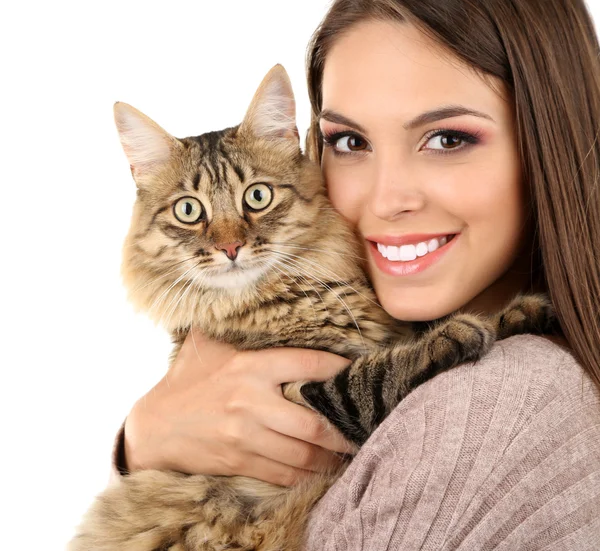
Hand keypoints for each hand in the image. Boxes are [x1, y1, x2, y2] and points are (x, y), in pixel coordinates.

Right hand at [123, 330, 353, 485]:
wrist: (154, 427)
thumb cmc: (186, 380)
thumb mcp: (207, 345)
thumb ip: (236, 326)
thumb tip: (259, 298)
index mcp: (249, 367)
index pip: (307, 364)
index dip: (337, 368)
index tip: (356, 370)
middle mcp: (251, 402)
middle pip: (313, 422)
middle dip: (343, 429)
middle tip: (363, 427)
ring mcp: (245, 436)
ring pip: (303, 453)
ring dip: (331, 457)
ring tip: (350, 452)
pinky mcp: (239, 461)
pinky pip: (283, 473)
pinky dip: (307, 474)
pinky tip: (322, 471)